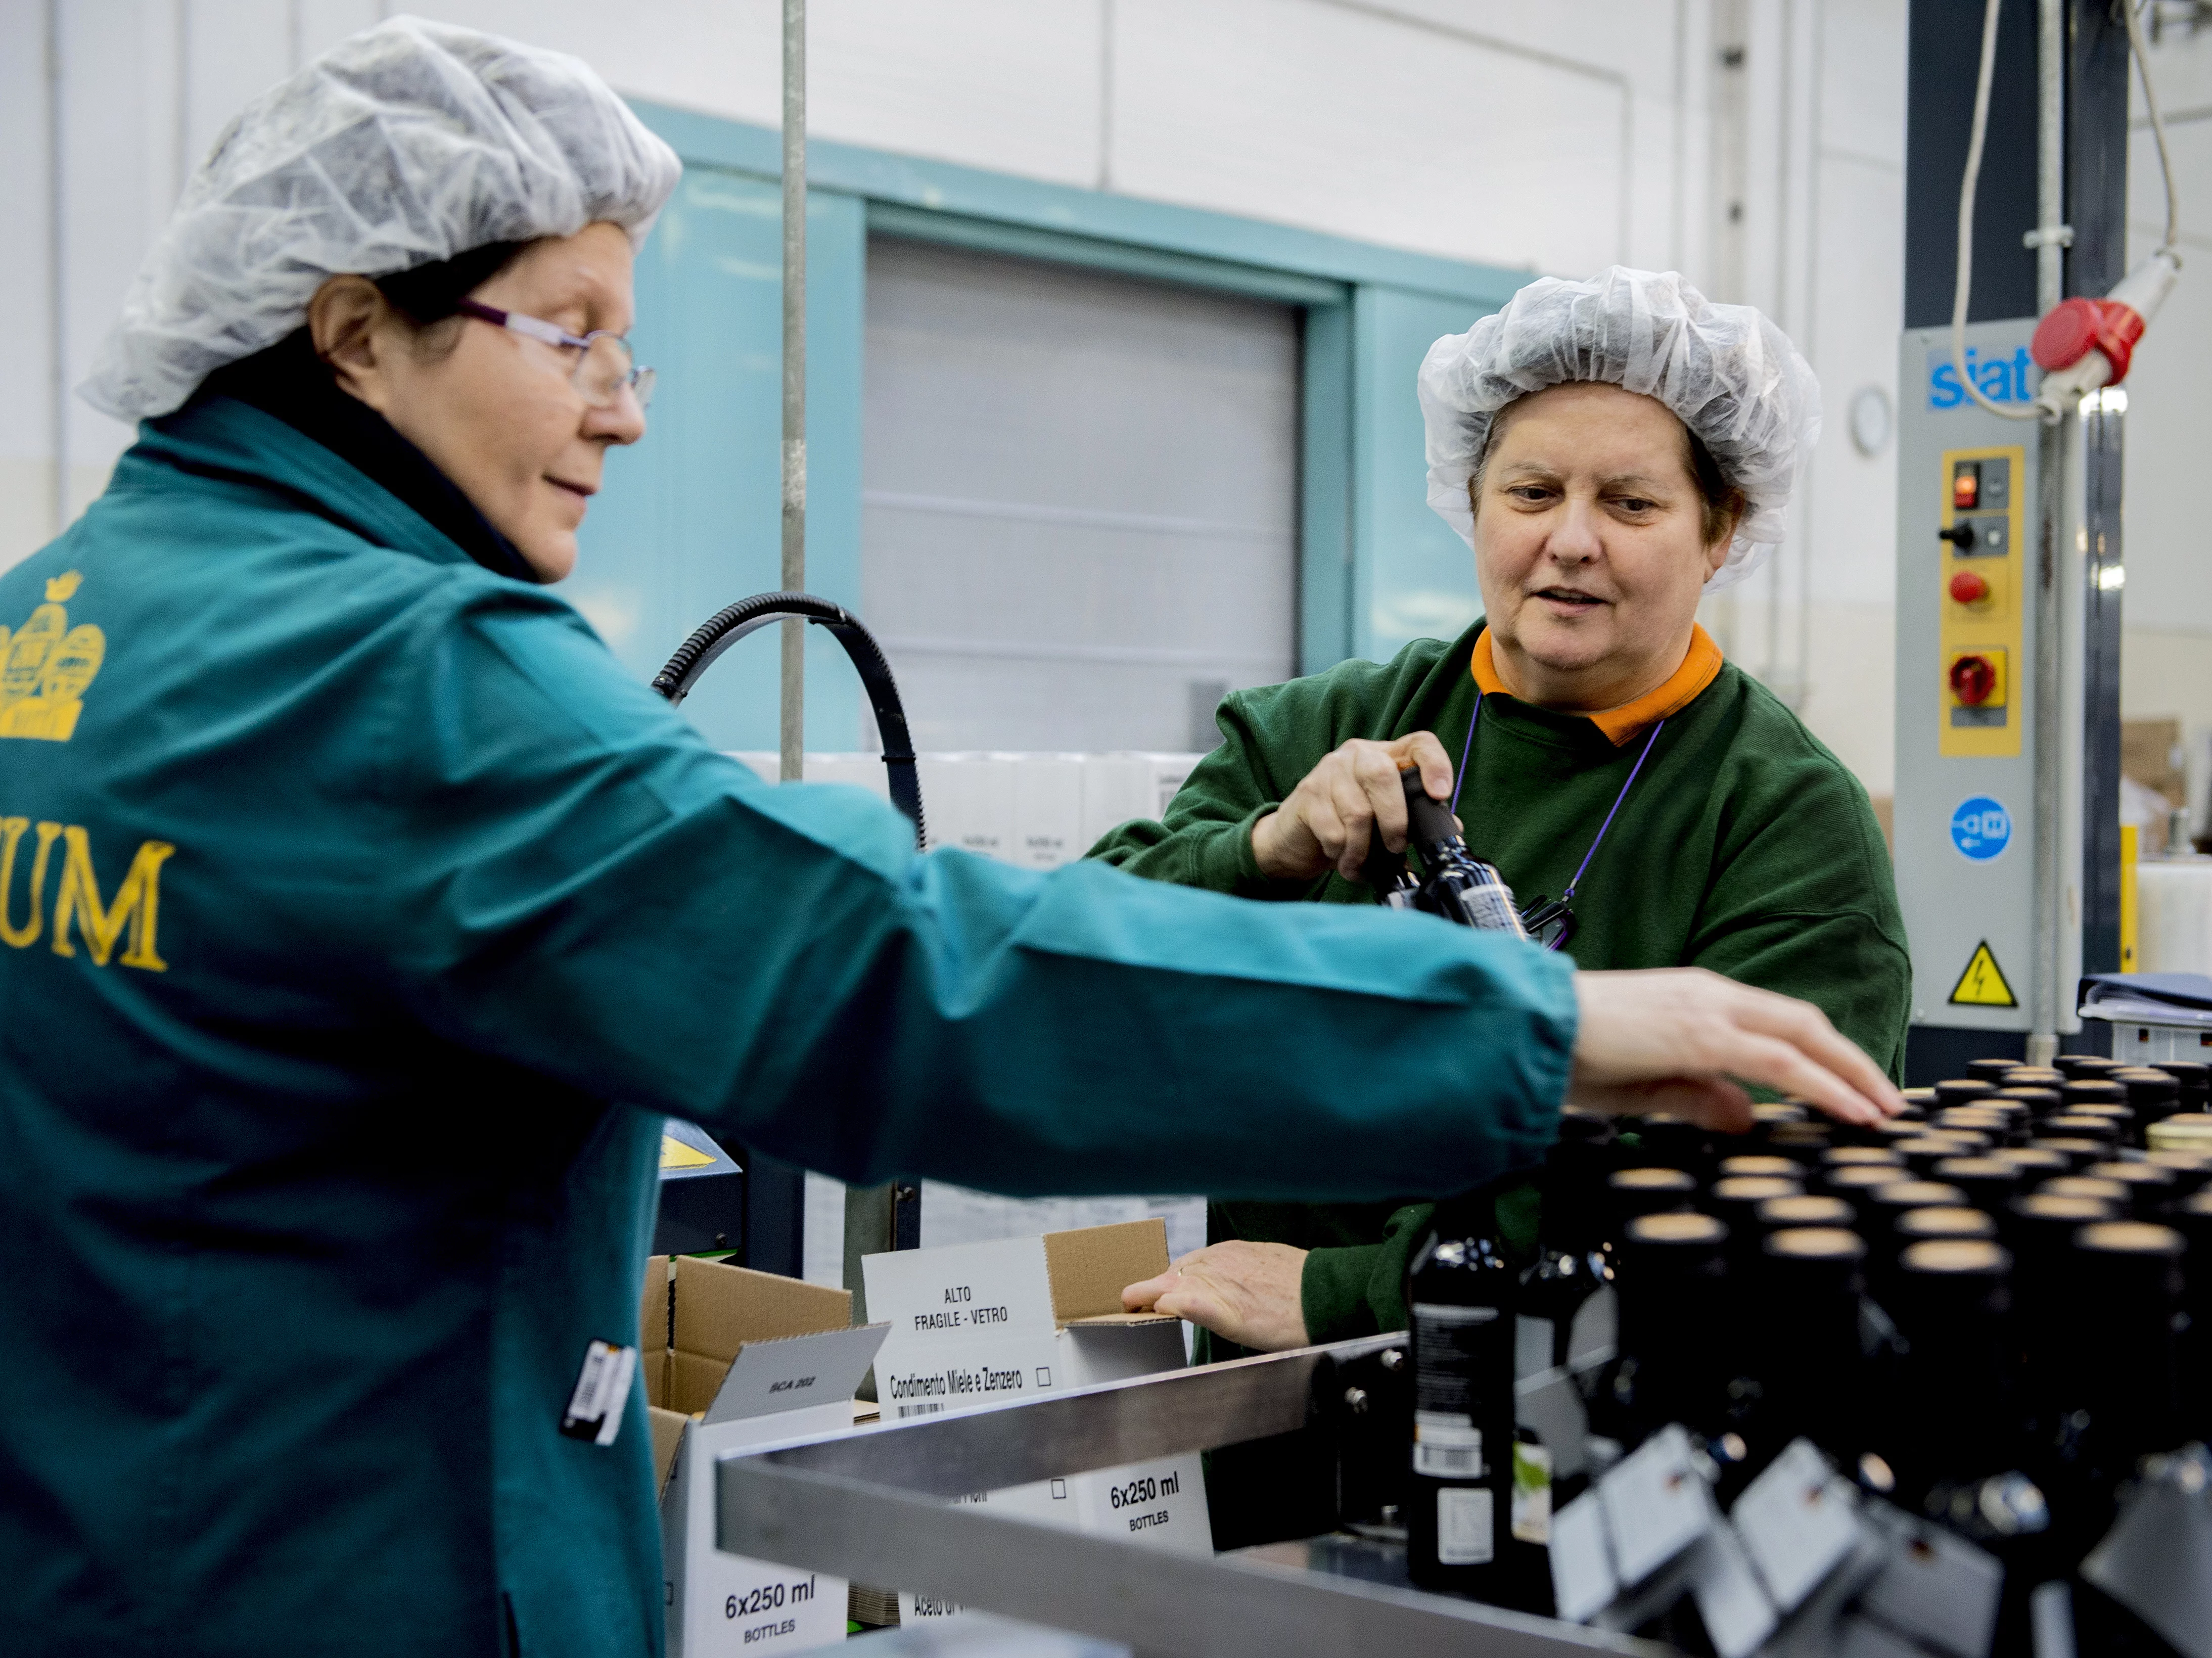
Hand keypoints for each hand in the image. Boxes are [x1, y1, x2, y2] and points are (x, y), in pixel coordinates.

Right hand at [1120, 1240, 1310, 1351]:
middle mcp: (1216, 1262)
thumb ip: (1198, 1309)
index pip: (1160, 1288)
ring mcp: (1232, 1253)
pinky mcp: (1247, 1249)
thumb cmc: (1288, 1319)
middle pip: (1172, 1273)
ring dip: (1176, 1277)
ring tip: (1169, 1291)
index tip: (1127, 1306)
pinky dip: (1200, 1268)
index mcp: (1208, 1282)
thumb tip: (1164, 1299)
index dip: (1139, 1298)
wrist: (1328, 1295)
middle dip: (1153, 1286)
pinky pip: (1213, 1256)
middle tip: (1139, 1300)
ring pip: (1192, 1263)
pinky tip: (1207, 1278)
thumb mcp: (1240, 1326)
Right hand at [1251, 732, 1456, 882]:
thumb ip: (1414, 818)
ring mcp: (1329, 771)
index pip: (1419, 743)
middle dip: (1395, 821)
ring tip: (1362, 864)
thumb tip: (1450, 828)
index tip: (1440, 794)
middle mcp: (1357, 754)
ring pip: (1358, 812)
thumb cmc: (1345, 824)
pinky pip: (1334, 831)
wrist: (1293, 836)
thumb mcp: (1383, 817)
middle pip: (1384, 776)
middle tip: (1396, 847)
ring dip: (1364, 849)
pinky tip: (1345, 861)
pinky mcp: (1308, 794)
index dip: (1435, 765)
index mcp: (1384, 755)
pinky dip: (1344, 855)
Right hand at [1568, 968, 1902, 1132]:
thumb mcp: (1645, 1083)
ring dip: (1850, 1074)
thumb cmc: (1570, 1052)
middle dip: (1852, 1062)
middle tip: (1887, 1102)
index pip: (1777, 1025)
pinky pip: (1778, 1063)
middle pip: (1805, 1024)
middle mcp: (1709, 995)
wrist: (1529, 1028)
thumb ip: (1697, 1096)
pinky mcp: (1700, 1034)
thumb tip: (1746, 1116)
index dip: (1823, 1055)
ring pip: (1802, 1036)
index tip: (1853, 1088)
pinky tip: (1846, 1110)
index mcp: (1695, 1002)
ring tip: (1881, 1110)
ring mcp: (1707, 1010)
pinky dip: (1822, 1085)